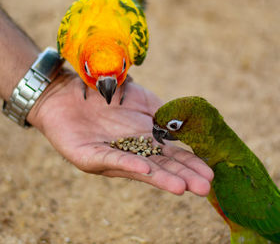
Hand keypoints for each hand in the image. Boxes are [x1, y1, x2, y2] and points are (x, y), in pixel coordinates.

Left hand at [28, 69, 213, 195]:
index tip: (210, 173)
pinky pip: (108, 159)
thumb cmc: (105, 94)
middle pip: (158, 166)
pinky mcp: (87, 155)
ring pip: (137, 168)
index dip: (189, 164)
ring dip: (159, 178)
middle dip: (181, 176)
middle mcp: (129, 151)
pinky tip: (144, 170)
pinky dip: (126, 164)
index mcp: (143, 140)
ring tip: (181, 188)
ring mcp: (109, 155)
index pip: (170, 155)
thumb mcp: (140, 100)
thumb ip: (161, 113)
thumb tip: (185, 125)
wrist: (68, 90)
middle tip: (204, 189)